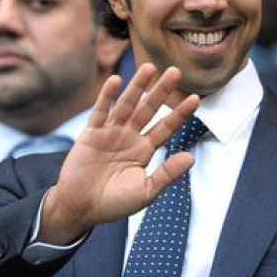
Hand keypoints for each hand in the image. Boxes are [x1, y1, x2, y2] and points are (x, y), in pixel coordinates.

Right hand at [39, 64, 200, 244]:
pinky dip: (107, 97)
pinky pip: (100, 112)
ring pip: (127, 105)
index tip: (196, 98)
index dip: (180, 113)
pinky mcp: (91, 134)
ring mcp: (110, 133)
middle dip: (161, 91)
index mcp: (144, 150)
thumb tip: (191, 157)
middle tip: (176, 71)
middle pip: (149, 109)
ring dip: (138, 87)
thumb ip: (167, 174)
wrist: (81, 208)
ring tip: (149, 68)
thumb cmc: (114, 203)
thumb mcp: (145, 191)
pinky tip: (116, 81)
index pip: (166, 127)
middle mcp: (129, 137)